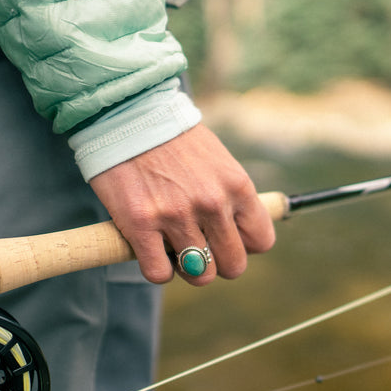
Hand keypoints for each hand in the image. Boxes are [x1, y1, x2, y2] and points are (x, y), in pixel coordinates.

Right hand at [88, 124, 276, 285]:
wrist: (129, 116)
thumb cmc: (173, 140)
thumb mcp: (217, 161)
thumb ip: (230, 195)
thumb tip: (237, 230)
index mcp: (237, 186)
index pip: (261, 240)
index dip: (244, 246)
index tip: (226, 238)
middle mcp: (212, 203)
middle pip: (233, 266)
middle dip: (217, 263)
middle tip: (199, 247)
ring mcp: (177, 216)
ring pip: (199, 274)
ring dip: (187, 269)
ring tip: (173, 249)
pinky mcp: (141, 224)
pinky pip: (159, 274)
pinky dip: (157, 270)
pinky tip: (151, 251)